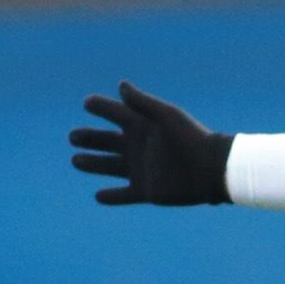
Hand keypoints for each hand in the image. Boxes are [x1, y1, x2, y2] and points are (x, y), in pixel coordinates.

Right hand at [69, 82, 233, 205]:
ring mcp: (141, 170)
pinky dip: (112, 196)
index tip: (87, 102)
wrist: (211, 169)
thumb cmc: (191, 138)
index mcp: (143, 127)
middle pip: (107, 141)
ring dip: (93, 163)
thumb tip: (121, 86)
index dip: (101, 107)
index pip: (116, 114)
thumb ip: (143, 103)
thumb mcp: (166, 116)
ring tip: (75, 160)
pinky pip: (124, 195)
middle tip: (73, 137)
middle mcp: (138, 148)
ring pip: (110, 166)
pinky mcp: (146, 191)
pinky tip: (98, 195)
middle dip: (90, 138)